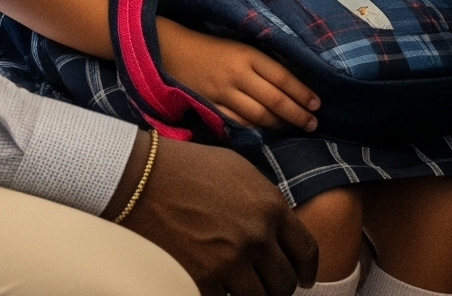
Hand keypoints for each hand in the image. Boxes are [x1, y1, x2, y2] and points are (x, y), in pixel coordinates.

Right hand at [116, 131, 317, 295]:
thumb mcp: (243, 173)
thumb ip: (266, 203)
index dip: (308, 271)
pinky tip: (220, 289)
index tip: (304, 278)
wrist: (143, 178)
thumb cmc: (190, 168)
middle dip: (280, 287)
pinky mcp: (200, 279)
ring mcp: (229, 261)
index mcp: (272, 208)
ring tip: (246, 290)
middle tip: (270, 286)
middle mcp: (257, 238)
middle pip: (284, 282)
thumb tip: (277, 228)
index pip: (306, 251)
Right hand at [157, 18, 320, 131]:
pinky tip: (267, 131)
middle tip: (313, 124)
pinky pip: (237, 121)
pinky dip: (254, 127)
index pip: (282, 77)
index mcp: (248, 55)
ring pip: (257, 114)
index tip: (317, 104)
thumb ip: (263, 62)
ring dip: (278, 124)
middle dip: (296, 114)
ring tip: (294, 128)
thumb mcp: (241, 45)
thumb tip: (293, 80)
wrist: (172, 50)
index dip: (301, 92)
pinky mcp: (209, 105)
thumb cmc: (213, 46)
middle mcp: (237, 74)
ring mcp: (222, 92)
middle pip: (274, 99)